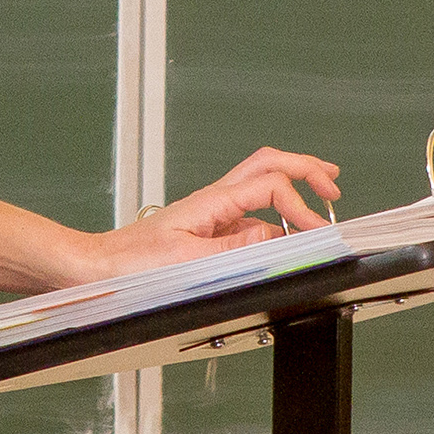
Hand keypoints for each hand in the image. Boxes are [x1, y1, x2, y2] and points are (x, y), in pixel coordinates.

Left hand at [83, 147, 342, 279]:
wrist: (101, 267)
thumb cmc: (133, 264)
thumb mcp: (189, 261)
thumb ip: (235, 250)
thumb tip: (274, 237)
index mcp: (211, 201)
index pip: (268, 186)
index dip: (298, 205)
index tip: (314, 231)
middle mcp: (213, 200)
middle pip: (266, 165)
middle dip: (304, 169)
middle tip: (332, 184)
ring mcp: (213, 212)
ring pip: (259, 181)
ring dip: (292, 181)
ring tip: (320, 188)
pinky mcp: (210, 229)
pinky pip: (249, 211)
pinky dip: (275, 210)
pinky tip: (285, 222)